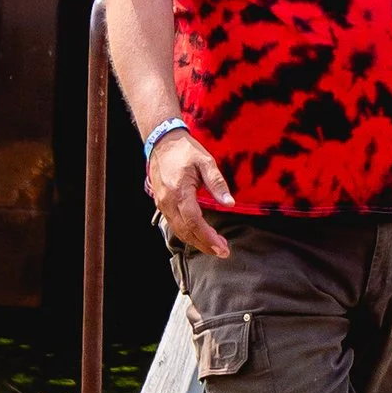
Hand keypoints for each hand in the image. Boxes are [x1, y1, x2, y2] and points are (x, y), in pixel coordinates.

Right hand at [149, 129, 235, 255]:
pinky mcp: (161, 203)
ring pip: (178, 230)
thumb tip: (230, 203)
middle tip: (222, 251)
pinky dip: (186, 233)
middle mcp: (168, 202)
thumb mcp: (205, 161)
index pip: (194, 222)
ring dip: (196, 241)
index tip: (222, 248)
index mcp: (180, 192)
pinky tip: (198, 235)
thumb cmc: (185, 150)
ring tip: (213, 246)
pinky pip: (173, 224)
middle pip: (186, 231)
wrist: (162, 141)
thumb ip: (217, 183)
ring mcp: (163, 204)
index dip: (208, 237)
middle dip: (204, 244)